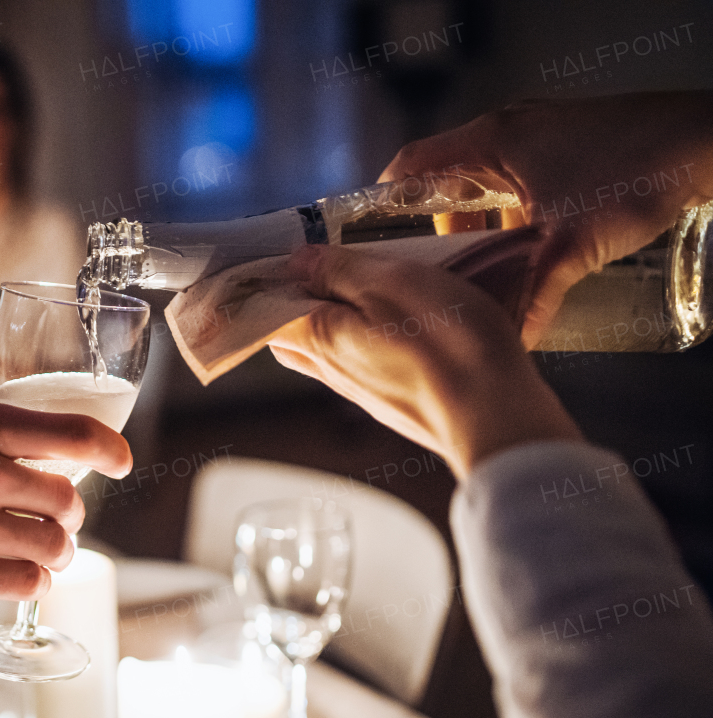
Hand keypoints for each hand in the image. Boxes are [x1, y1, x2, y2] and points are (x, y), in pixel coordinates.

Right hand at [0, 402, 131, 607]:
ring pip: (54, 547)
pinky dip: (30, 584)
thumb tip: (49, 460)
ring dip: (55, 555)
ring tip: (39, 556)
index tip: (122, 462)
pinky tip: (14, 578)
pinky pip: (27, 584)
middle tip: (53, 524)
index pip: (73, 433)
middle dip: (67, 518)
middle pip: (67, 501)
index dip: (110, 450)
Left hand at [269, 244, 581, 475]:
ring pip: (331, 351)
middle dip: (297, 302)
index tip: (279, 257)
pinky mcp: (398, 401)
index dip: (267, 284)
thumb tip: (297, 261)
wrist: (496, 416)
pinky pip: (368, 366)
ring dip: (338, 319)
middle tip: (321, 268)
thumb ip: (337, 270)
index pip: (265, 313)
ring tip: (370, 287)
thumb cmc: (447, 345)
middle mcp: (333, 372)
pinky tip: (402, 325)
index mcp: (319, 339)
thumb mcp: (390, 283)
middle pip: (293, 335)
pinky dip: (370, 341)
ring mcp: (365, 392)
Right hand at [380, 92, 712, 346]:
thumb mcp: (574, 245)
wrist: (708, 139)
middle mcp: (511, 131)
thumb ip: (534, 297)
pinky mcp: (573, 144)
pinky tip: (531, 249)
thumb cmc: (638, 171)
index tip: (372, 239)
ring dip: (484, 226)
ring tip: (487, 270)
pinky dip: (516, 216)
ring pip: (490, 185)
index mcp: (492, 141)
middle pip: (450, 181)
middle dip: (442, 230)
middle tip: (438, 273)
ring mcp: (543, 135)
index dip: (385, 201)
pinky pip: (523, 182)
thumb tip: (511, 345)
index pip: (413, 165)